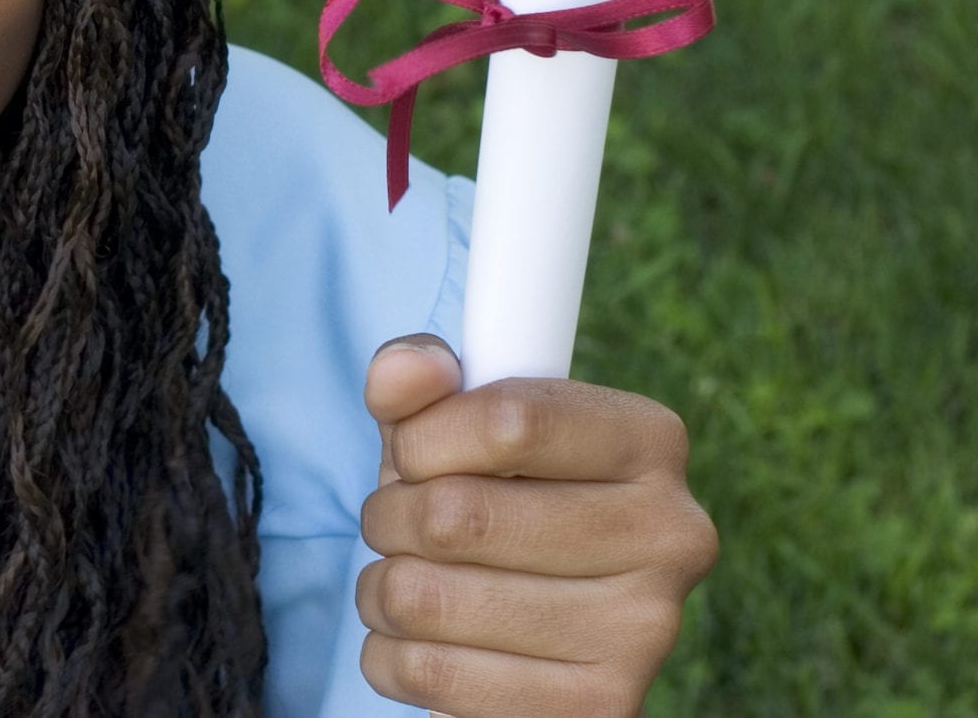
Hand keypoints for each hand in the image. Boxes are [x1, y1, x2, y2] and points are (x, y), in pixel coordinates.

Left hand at [355, 336, 716, 716]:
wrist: (537, 625)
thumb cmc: (487, 495)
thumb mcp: (453, 422)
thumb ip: (419, 378)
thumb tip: (403, 369)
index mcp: (649, 441)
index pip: (510, 421)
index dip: (423, 438)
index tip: (409, 453)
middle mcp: (672, 535)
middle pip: (457, 515)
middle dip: (388, 515)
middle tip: (394, 523)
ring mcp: (644, 632)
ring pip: (426, 599)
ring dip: (381, 589)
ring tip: (403, 582)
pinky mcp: (599, 709)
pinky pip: (429, 674)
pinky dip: (390, 655)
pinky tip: (420, 641)